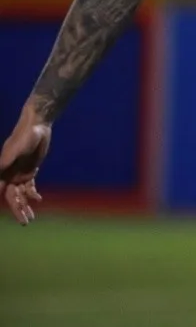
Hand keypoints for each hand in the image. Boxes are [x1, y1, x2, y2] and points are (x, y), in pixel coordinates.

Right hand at [0, 108, 51, 225]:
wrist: (37, 126)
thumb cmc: (25, 136)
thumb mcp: (16, 149)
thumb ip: (7, 161)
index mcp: (3, 170)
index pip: (0, 190)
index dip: (2, 200)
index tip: (5, 213)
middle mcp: (9, 174)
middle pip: (11, 196)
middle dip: (17, 210)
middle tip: (25, 223)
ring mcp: (19, 173)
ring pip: (20, 194)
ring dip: (25, 206)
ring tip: (30, 219)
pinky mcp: (30, 170)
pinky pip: (30, 187)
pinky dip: (32, 194)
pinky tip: (38, 200)